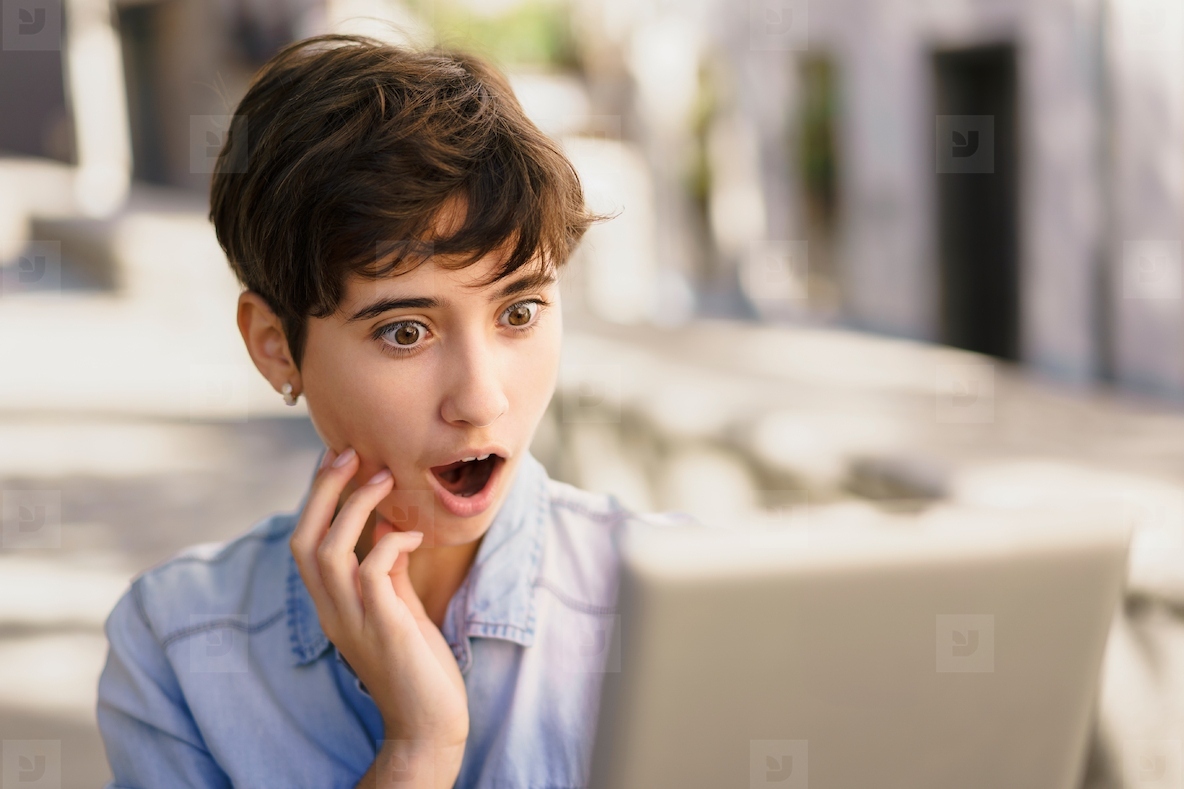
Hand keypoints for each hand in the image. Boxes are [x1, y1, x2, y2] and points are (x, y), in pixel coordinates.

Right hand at [290, 447, 469, 774]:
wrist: (429, 721)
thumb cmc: (417, 663)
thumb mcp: (396, 606)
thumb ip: (386, 570)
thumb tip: (387, 528)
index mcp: (331, 603)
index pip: (305, 541)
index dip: (317, 498)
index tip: (338, 458)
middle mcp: (331, 609)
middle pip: (304, 538)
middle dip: (323, 490)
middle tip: (349, 451)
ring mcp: (352, 618)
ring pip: (329, 550)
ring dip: (355, 507)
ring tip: (383, 477)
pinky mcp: (381, 625)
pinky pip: (372, 570)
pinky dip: (389, 543)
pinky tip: (410, 534)